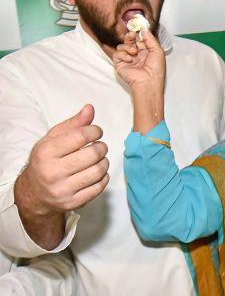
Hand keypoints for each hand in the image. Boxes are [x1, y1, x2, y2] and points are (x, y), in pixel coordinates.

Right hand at [14, 105, 108, 247]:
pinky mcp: (73, 203)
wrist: (34, 193)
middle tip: (99, 146)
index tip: (96, 132)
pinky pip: (100, 187)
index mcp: (46, 153)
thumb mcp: (53, 139)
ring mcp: (63, 190)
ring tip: (98, 159)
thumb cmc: (46, 160)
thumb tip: (90, 108)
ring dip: (104, 161)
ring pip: (99, 170)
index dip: (95, 131)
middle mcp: (52, 172)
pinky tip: (96, 172)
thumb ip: (73, 123)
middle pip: (93, 154)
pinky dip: (103, 177)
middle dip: (101, 146)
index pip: (81, 136)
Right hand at [113, 30, 164, 91]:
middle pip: (129, 41)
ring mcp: (127, 59)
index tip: (137, 28)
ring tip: (134, 52)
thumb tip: (143, 29)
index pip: (139, 39)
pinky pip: (117, 54)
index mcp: (146, 52)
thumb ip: (150, 39)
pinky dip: (123, 54)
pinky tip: (130, 59)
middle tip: (132, 34)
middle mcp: (136, 55)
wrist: (148, 81)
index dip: (138, 34)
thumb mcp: (157, 51)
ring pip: (122, 46)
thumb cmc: (156, 69)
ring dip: (128, 47)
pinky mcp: (120, 64)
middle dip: (130, 36)